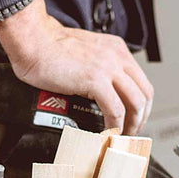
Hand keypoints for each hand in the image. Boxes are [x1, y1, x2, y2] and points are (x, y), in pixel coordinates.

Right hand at [0, 0, 152, 134]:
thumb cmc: (47, 48)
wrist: (34, 41)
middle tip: (131, 132)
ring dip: (131, 124)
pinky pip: (115, 109)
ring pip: (136, 102)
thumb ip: (93, 67)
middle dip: (141, 117)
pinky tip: (107, 132)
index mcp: (115, 50)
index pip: (140, 80)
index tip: (132, 117)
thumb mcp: (82, 54)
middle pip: (144, 92)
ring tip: (121, 136)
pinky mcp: (96, 80)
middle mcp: (117, 57)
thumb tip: (92, 90)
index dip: (140, 103)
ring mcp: (108, 68)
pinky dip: (115, 124)